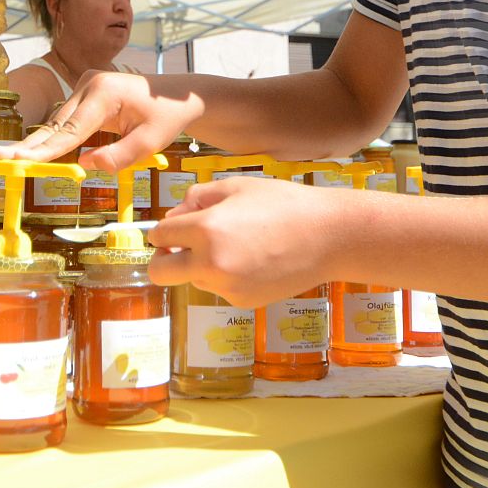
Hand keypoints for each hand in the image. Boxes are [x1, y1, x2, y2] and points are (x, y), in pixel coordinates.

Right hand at [0, 70, 200, 169]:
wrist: (175, 95)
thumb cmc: (165, 117)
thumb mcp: (151, 142)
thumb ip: (120, 156)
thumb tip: (87, 165)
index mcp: (104, 93)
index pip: (70, 130)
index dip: (44, 151)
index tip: (19, 161)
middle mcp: (88, 85)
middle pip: (55, 124)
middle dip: (28, 146)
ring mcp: (84, 86)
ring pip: (57, 123)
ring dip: (37, 145)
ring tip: (6, 160)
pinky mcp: (83, 94)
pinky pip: (65, 121)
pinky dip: (52, 139)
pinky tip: (30, 154)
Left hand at [147, 177, 343, 306]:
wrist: (328, 236)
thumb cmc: (283, 204)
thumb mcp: (235, 187)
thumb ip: (195, 199)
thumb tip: (173, 218)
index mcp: (205, 230)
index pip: (159, 236)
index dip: (162, 230)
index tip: (168, 230)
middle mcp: (211, 263)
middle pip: (159, 272)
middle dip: (161, 259)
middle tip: (174, 250)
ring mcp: (227, 287)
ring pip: (193, 279)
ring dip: (200, 265)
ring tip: (237, 244)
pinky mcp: (243, 301)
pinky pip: (219, 288)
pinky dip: (226, 276)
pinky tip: (254, 259)